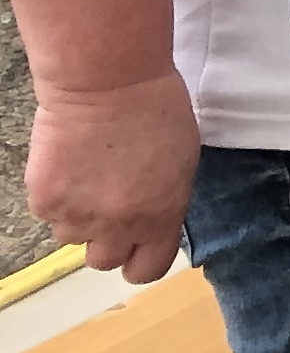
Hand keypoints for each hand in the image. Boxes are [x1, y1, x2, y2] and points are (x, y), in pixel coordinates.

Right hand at [26, 71, 197, 282]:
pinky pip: (49, 212)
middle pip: (103, 260)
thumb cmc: (156, 109)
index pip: (147, 270)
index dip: (140, 262)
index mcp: (160, 216)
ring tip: (88, 176)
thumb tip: (151, 218)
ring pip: (71, 237)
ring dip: (79, 216)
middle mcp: (118, 225)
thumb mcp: (181, 161)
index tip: (137, 250)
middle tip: (108, 208)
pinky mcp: (45, 200)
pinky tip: (69, 162)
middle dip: (106, 240)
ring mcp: (77, 216)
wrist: (107, 82)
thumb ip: (165, 200)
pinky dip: (56, 194)